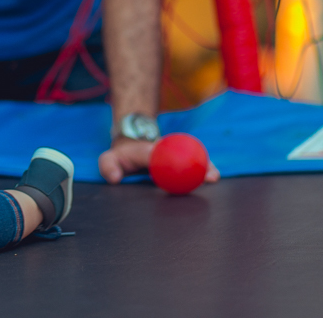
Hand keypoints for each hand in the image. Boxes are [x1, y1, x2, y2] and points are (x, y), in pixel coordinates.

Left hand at [98, 136, 220, 184]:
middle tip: (209, 176)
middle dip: (196, 163)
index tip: (175, 169)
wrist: (133, 143)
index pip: (157, 155)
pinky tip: (212, 178)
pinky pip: (193, 160)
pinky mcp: (180, 156)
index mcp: (147, 150)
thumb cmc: (122, 156)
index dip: (167, 161)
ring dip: (204, 165)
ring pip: (191, 156)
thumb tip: (115, 178)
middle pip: (182, 153)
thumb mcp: (109, 160)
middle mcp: (164, 148)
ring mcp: (174, 151)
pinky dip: (203, 167)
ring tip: (214, 178)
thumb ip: (108, 167)